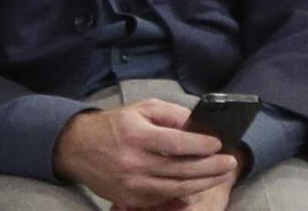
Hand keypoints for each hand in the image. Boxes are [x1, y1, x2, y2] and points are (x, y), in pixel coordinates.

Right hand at [53, 100, 237, 207]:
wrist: (78, 148)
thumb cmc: (116, 125)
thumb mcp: (144, 108)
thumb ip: (173, 114)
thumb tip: (198, 125)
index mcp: (137, 137)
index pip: (176, 144)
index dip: (201, 146)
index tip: (219, 144)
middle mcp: (133, 163)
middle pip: (180, 170)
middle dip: (210, 168)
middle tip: (230, 163)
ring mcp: (130, 185)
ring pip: (174, 188)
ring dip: (202, 183)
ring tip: (221, 175)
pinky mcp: (127, 198)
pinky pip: (160, 199)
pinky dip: (182, 196)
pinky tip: (199, 189)